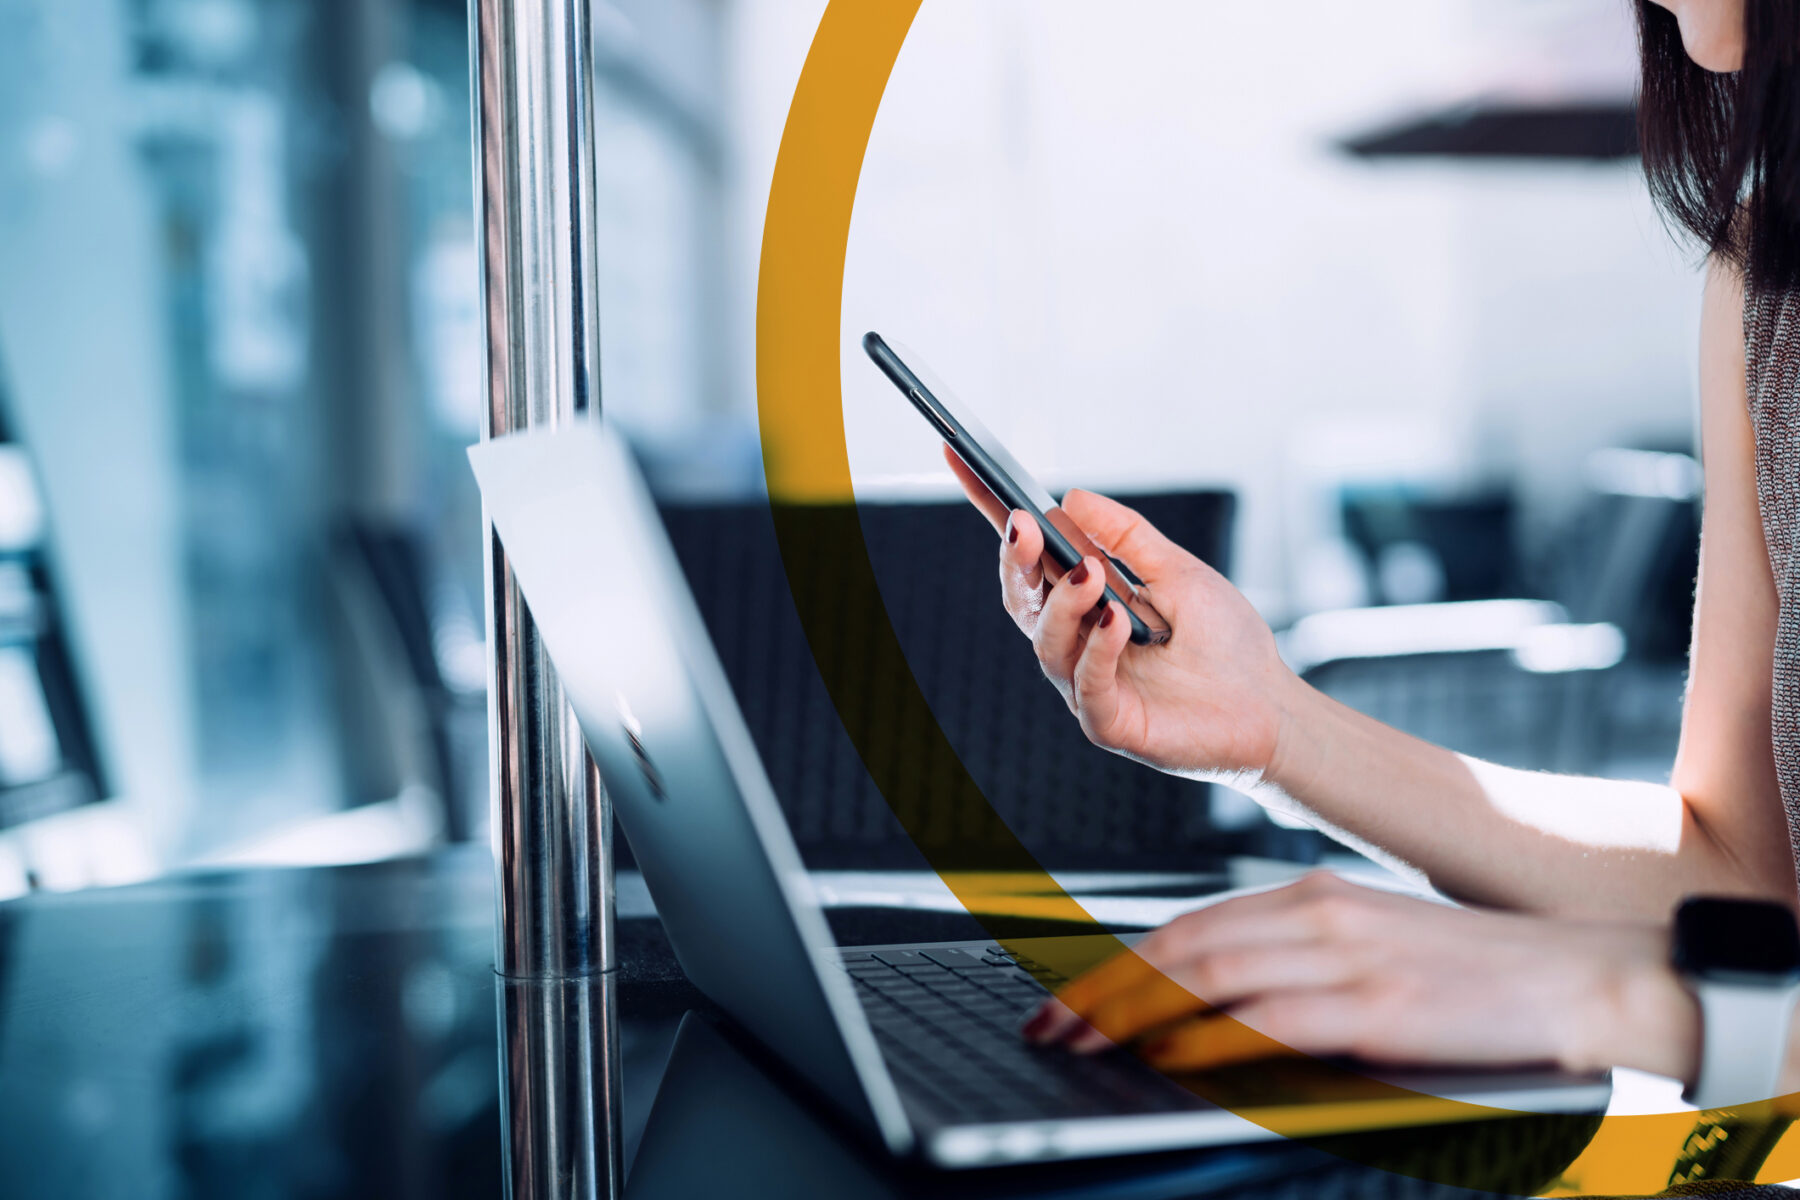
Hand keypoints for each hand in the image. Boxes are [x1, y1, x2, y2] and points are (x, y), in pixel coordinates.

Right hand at [945, 447, 1298, 781]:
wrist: (1271, 708)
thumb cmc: (1225, 643)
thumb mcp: (1179, 571)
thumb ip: (1127, 537)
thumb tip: (1070, 497)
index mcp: (1086, 602)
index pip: (1030, 555)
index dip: (992, 511)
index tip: (962, 460)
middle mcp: (1076, 641)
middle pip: (1023, 598)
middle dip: (1017, 560)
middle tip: (1024, 525)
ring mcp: (1086, 684)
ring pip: (1047, 640)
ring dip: (1064, 602)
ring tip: (1090, 573)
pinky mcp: (1108, 722)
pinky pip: (1086, 684)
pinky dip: (1096, 648)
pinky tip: (1116, 620)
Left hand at [1021, 873, 1699, 1082]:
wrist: (1578, 975)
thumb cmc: (1471, 973)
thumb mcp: (1368, 946)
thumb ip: (1294, 963)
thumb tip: (1212, 1008)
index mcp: (1310, 896)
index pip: (1187, 928)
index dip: (1118, 965)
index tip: (1068, 999)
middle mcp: (1317, 914)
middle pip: (1180, 949)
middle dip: (1102, 992)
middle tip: (1049, 1027)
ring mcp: (1347, 958)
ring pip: (1209, 977)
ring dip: (1133, 1014)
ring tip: (1084, 1044)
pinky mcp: (1378, 1008)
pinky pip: (1271, 1021)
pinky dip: (1210, 1038)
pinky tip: (1169, 1056)